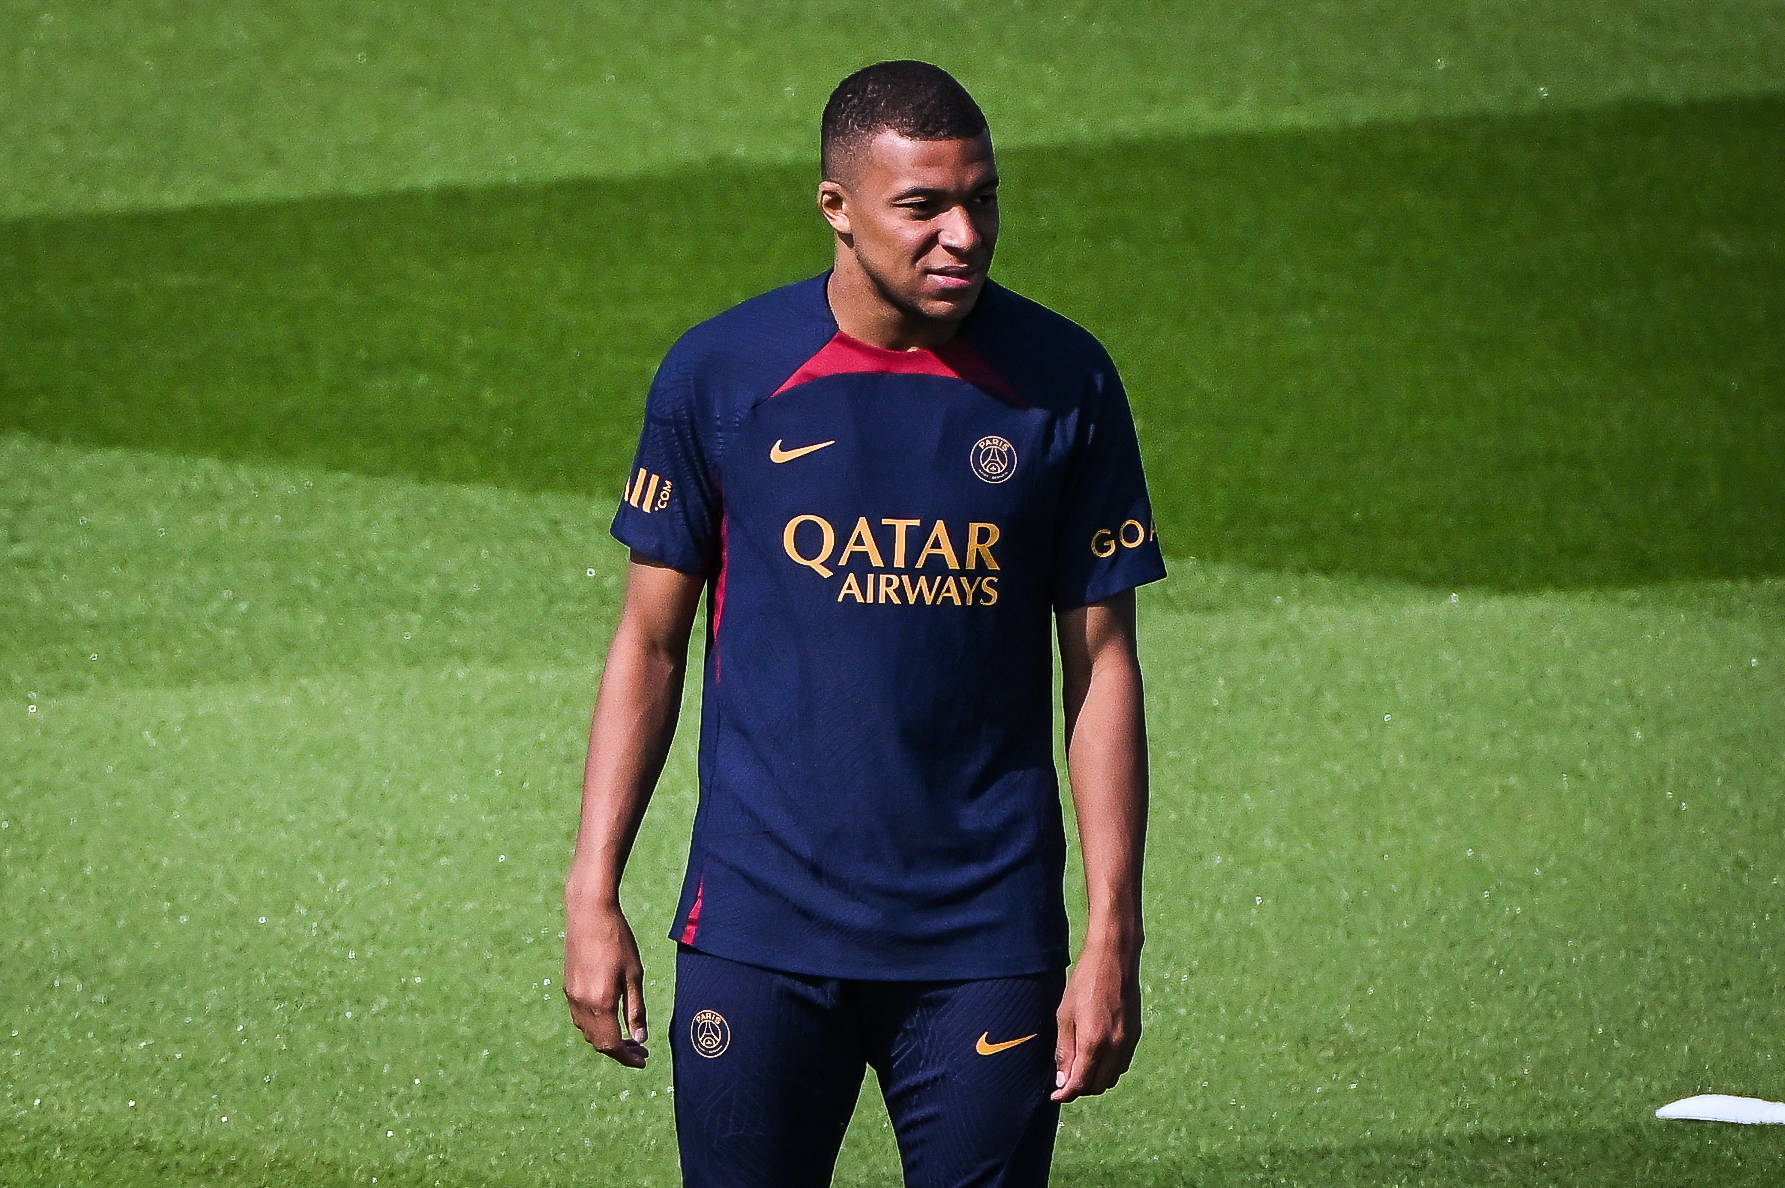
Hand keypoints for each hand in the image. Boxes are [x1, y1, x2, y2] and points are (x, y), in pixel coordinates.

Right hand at [564, 899, 649, 1067]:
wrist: (589, 913)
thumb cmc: (618, 939)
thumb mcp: (634, 974)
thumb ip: (636, 1008)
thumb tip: (640, 1037)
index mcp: (601, 1002)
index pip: (612, 1044)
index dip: (627, 1057)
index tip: (643, 1060)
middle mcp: (582, 1004)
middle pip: (598, 1042)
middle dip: (619, 1051)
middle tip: (640, 1050)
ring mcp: (572, 996)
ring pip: (587, 1031)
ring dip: (606, 1040)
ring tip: (627, 1037)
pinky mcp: (568, 986)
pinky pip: (580, 1017)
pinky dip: (595, 1026)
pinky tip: (610, 1018)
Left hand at [1052, 943, 1140, 1102]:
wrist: (1114, 959)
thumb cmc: (1084, 983)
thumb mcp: (1065, 1016)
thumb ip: (1065, 1050)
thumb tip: (1062, 1079)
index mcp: (1094, 1043)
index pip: (1081, 1083)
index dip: (1066, 1093)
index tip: (1055, 1095)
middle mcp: (1115, 1047)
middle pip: (1098, 1086)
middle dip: (1081, 1088)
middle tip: (1064, 1081)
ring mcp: (1128, 1042)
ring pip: (1113, 1077)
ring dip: (1096, 1080)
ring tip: (1079, 1069)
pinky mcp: (1135, 1034)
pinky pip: (1123, 1064)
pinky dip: (1109, 1069)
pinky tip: (1097, 1057)